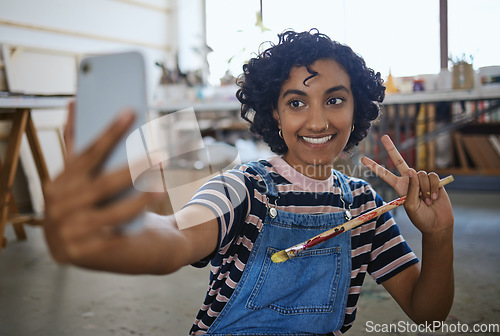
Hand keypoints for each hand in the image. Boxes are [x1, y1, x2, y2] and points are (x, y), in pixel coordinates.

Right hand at [43, 102, 156, 264]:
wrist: (97, 251)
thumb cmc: (95, 206)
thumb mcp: (84, 179)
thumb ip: (78, 146)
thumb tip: (74, 102)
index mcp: (56, 186)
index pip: (86, 155)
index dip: (109, 133)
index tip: (130, 112)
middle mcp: (56, 210)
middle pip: (101, 184)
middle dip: (133, 169)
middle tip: (160, 155)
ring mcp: (67, 235)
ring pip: (112, 211)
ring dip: (142, 197)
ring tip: (163, 183)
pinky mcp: (83, 255)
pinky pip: (116, 236)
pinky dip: (136, 221)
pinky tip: (154, 208)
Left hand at [361, 134, 453, 234]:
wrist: (437, 223)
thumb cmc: (421, 218)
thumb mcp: (410, 206)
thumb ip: (410, 189)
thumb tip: (412, 171)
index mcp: (399, 186)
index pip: (384, 174)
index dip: (374, 166)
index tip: (362, 159)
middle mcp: (409, 180)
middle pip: (399, 160)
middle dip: (391, 148)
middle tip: (383, 137)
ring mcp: (421, 179)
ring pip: (420, 174)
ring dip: (424, 189)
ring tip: (427, 202)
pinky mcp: (434, 180)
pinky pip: (432, 177)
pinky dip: (433, 188)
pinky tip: (434, 198)